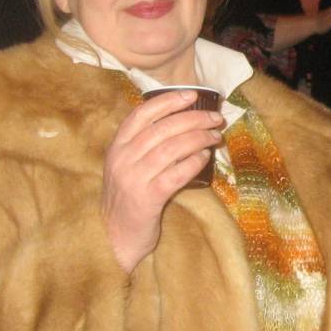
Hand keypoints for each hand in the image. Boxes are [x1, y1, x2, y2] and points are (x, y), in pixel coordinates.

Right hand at [101, 90, 224, 273]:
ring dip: (199, 138)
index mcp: (117, 147)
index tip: (192, 95)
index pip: (141, 114)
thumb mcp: (127, 166)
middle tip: (215, 118)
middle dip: (193, 119)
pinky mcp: (148, 198)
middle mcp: (122, 159)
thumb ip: (144, 145)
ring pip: (172, 148)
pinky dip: (194, 162)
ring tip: (215, 136)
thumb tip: (182, 122)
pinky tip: (205, 157)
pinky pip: (176, 173)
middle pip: (163, 128)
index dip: (168, 101)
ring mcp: (134, 178)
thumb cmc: (128, 198)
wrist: (114, 236)